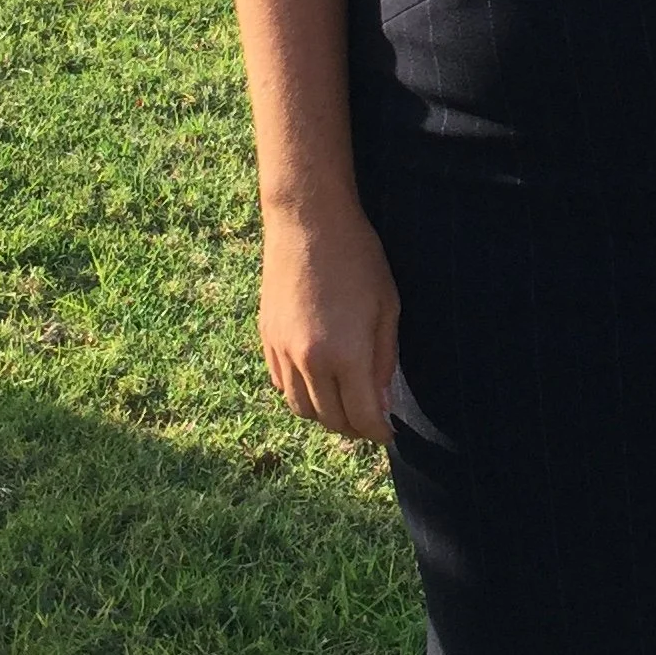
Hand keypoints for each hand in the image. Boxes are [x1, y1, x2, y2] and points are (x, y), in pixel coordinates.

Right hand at [257, 205, 400, 440]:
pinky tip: (318, 382)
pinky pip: (280, 384)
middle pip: (330, 419)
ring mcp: (281, 350)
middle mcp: (308, 361)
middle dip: (355, 428)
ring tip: (345, 405)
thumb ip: (384, 361)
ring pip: (300, 408)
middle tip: (371, 421)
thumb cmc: (358, 258)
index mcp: (345, 355)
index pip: (362, 417)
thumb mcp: (388, 307)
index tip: (390, 433)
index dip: (379, 432)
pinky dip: (300, 393)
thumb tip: (381, 404)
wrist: (307, 220)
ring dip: (325, 415)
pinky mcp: (265, 337)